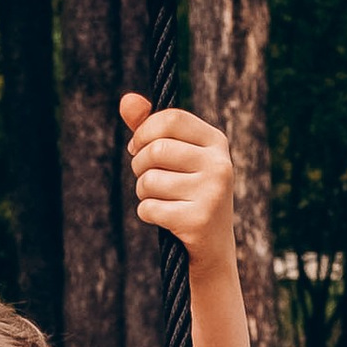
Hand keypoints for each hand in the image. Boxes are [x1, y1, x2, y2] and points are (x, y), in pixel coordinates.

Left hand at [119, 95, 235, 275]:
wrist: (212, 247)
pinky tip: (163, 218)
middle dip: (139, 165)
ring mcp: (212, 193)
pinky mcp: (198, 220)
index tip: (138, 146)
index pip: (170, 119)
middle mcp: (220, 164)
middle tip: (146, 177)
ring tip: (159, 199)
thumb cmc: (188, 192)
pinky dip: (147, 213)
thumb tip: (126, 99)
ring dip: (143, 192)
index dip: (144, 132)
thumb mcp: (175, 157)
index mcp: (216, 142)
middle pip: (156, 150)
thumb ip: (149, 128)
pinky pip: (149, 208)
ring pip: (149, 181)